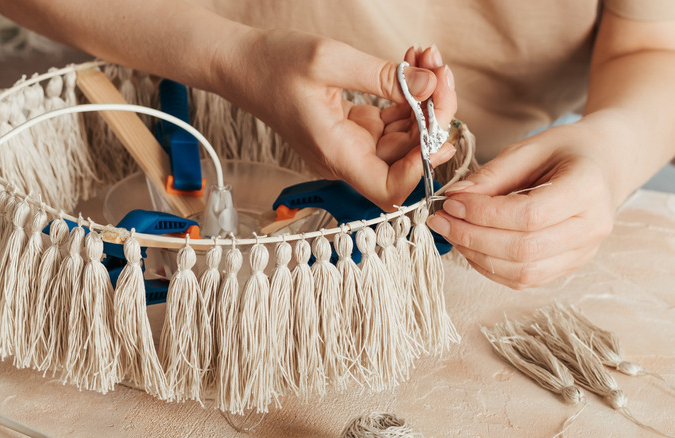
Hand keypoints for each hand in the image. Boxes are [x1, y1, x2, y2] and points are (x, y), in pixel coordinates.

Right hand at [212, 30, 455, 209]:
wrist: (243, 64)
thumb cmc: (274, 65)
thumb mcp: (330, 61)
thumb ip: (385, 77)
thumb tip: (430, 86)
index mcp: (336, 152)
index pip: (389, 189)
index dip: (420, 167)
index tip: (434, 127)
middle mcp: (346, 156)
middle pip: (407, 158)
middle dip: (433, 116)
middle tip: (438, 72)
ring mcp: (352, 143)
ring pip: (406, 137)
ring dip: (424, 100)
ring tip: (425, 59)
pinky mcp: (355, 127)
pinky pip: (393, 121)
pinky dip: (408, 96)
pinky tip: (412, 65)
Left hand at [426, 123, 615, 288]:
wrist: (603, 164)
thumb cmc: (565, 151)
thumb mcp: (529, 149)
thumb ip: (492, 175)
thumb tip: (454, 197)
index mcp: (587, 189)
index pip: (529, 215)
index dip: (483, 214)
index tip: (451, 202)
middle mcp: (592, 227)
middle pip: (524, 249)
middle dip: (473, 237)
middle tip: (441, 220)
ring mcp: (584, 252)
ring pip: (524, 272)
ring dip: (478, 256)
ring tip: (452, 232)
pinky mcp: (569, 266)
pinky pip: (525, 280)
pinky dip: (491, 268)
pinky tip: (470, 246)